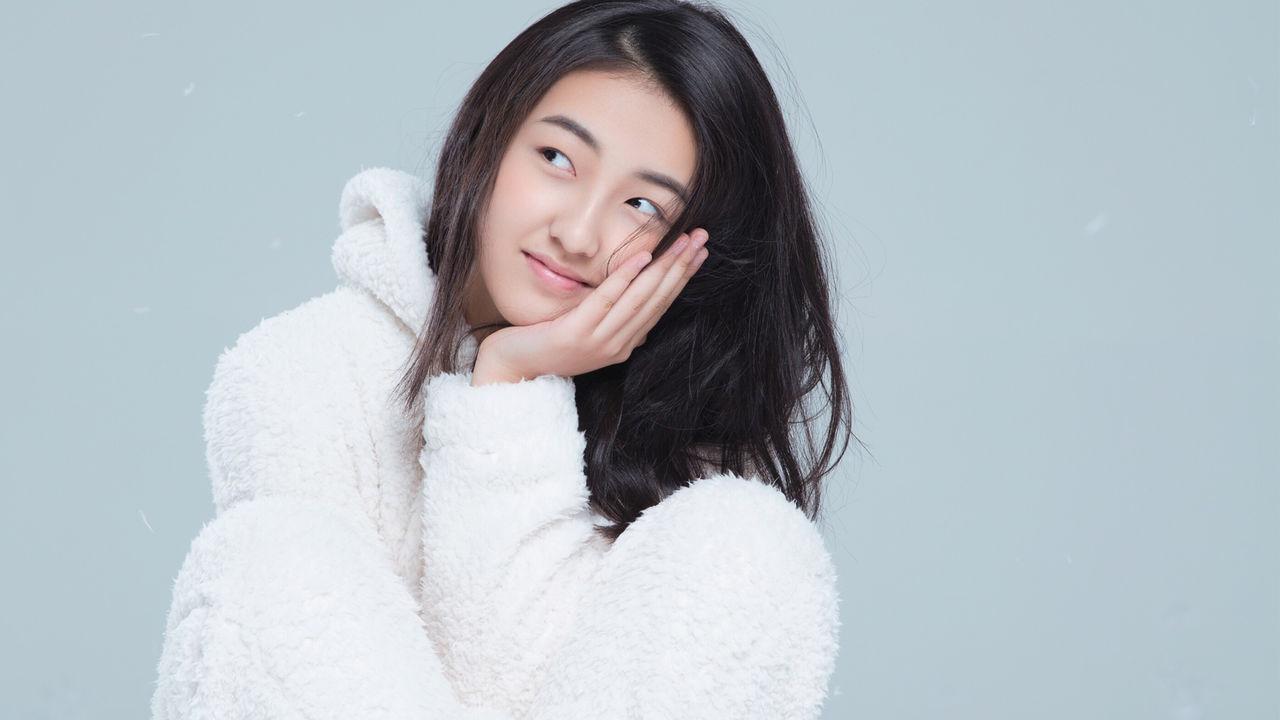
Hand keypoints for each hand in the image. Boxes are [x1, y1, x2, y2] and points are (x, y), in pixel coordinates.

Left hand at [472, 228, 710, 384]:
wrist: (512, 371)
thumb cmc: (546, 346)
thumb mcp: (588, 333)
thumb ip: (614, 320)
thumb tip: (639, 303)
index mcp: (623, 345)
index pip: (660, 306)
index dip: (682, 277)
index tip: (700, 252)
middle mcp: (617, 345)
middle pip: (657, 300)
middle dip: (681, 267)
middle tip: (702, 238)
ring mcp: (597, 341)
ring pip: (639, 299)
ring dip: (664, 268)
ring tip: (681, 242)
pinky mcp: (576, 334)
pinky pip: (605, 301)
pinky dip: (625, 278)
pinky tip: (641, 257)